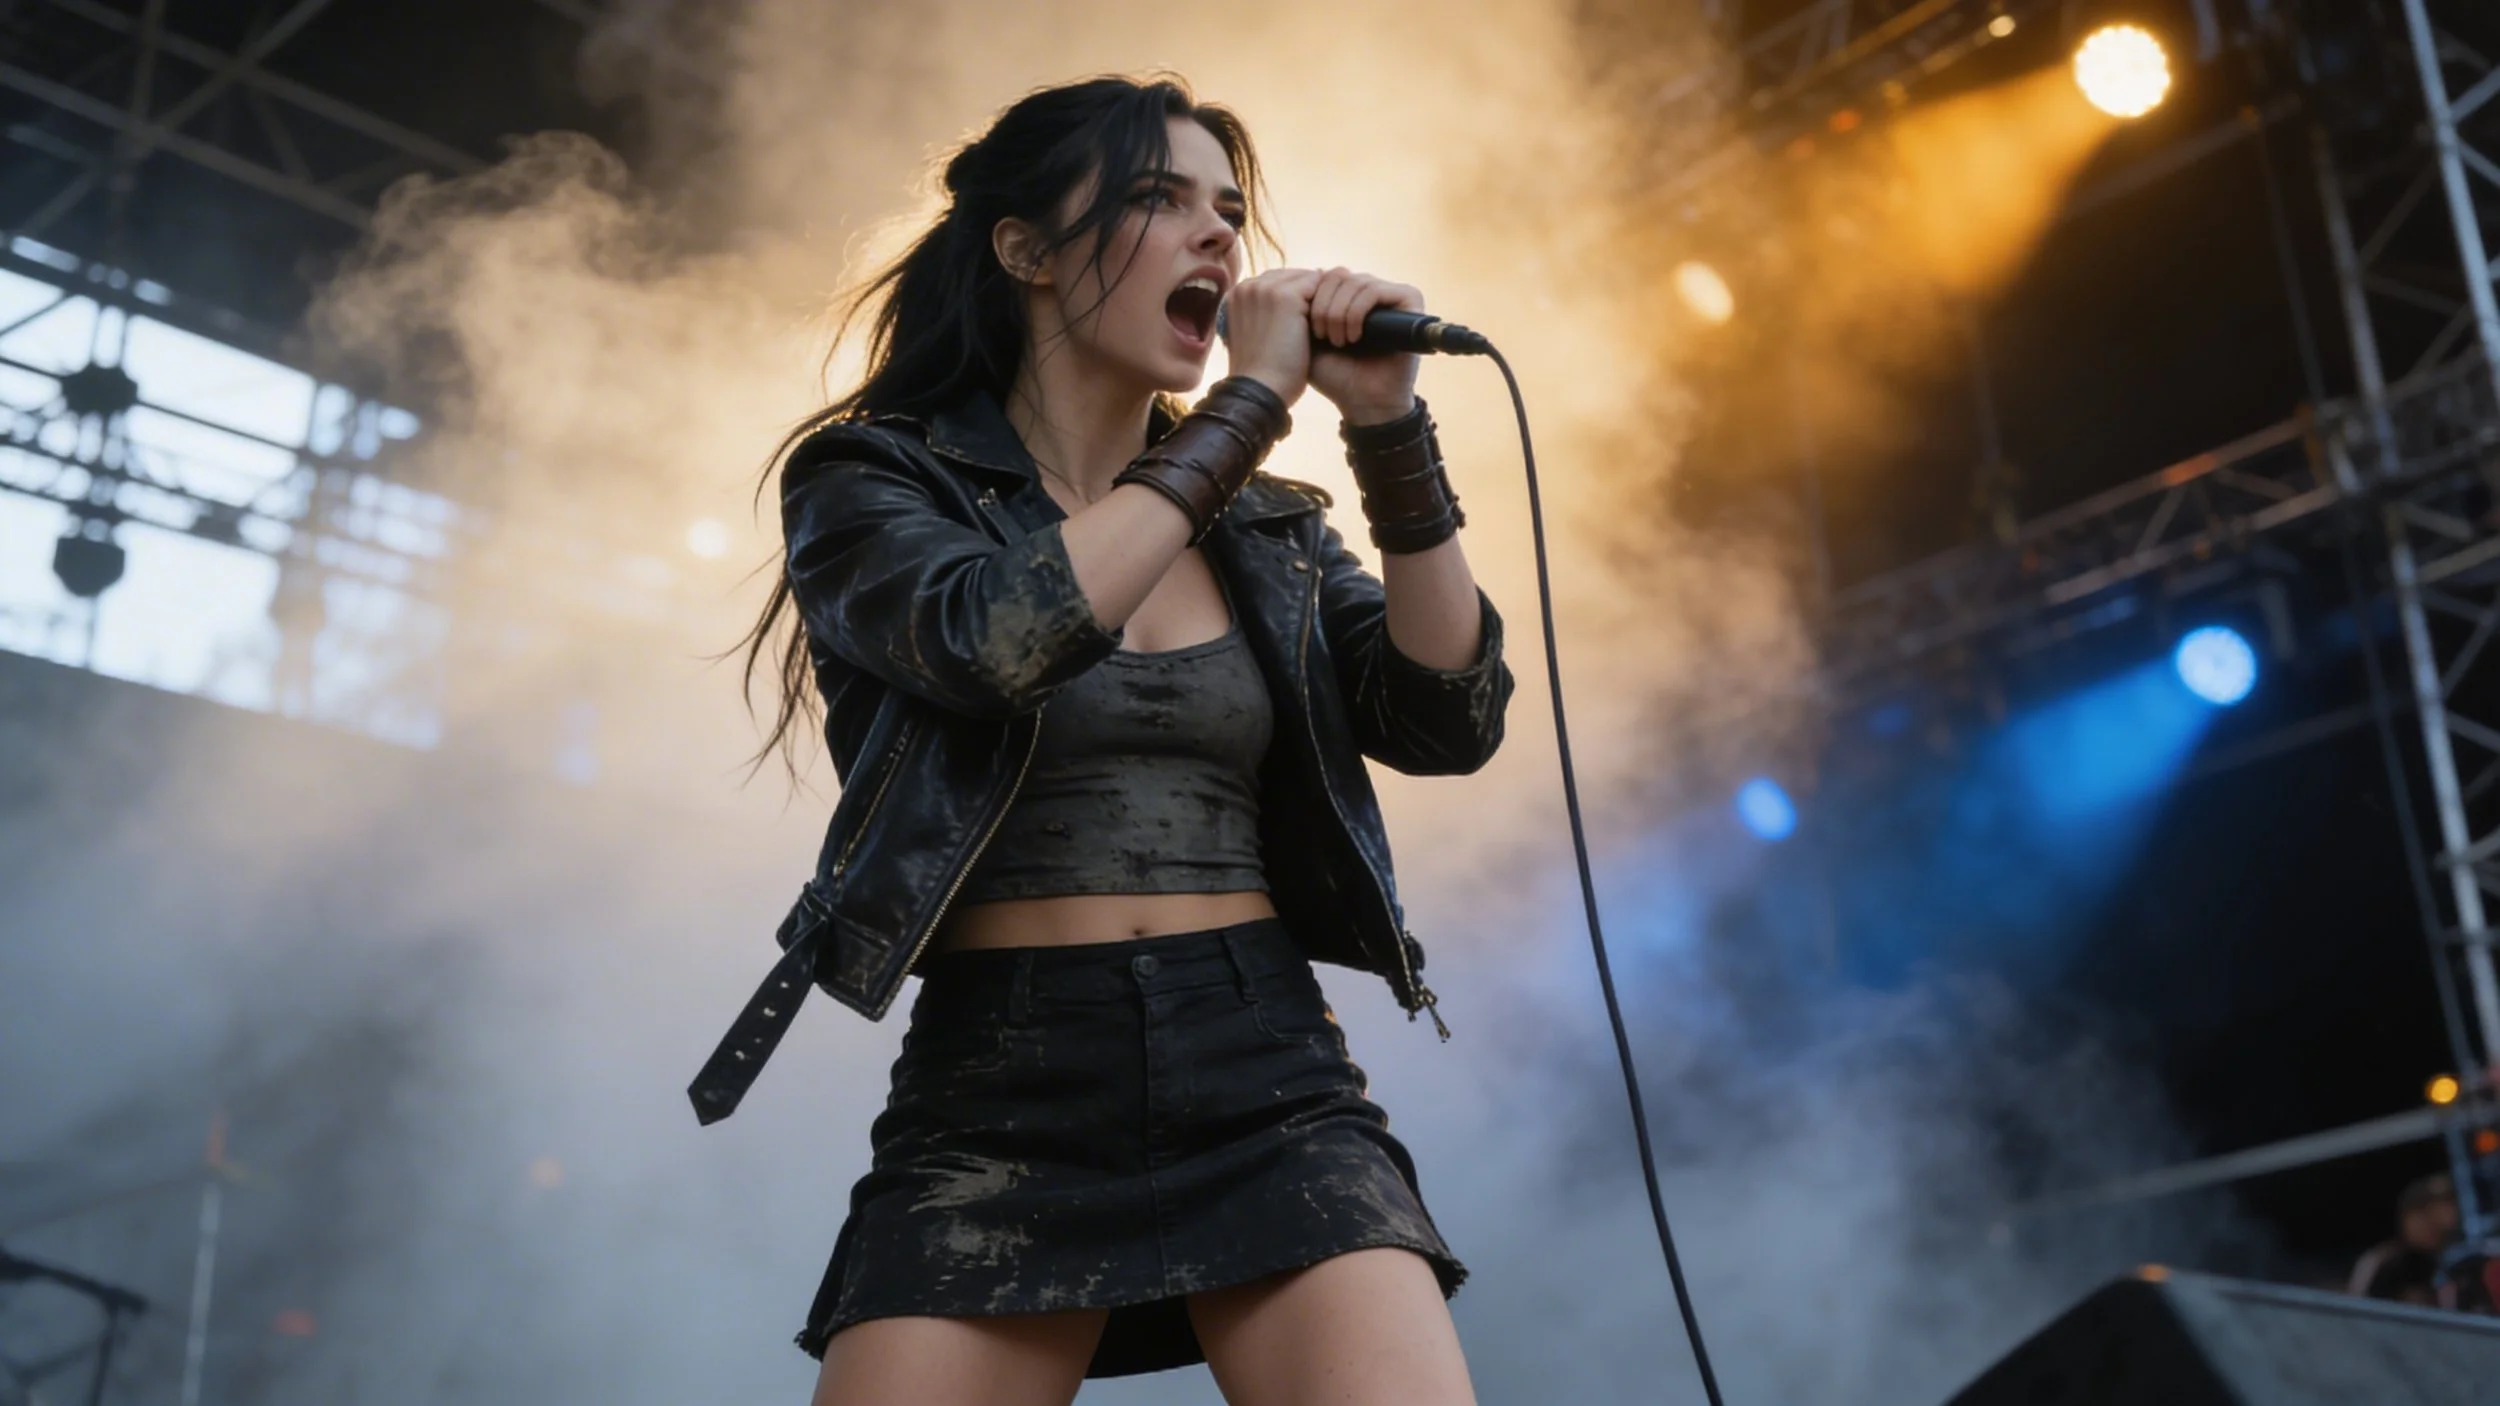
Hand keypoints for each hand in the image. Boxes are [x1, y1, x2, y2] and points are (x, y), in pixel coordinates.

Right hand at [1221, 268, 1319, 406]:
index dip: (1298, 300)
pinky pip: (1319, 286)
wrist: (1260, 391)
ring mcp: (1265, 288)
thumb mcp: (1259, 336)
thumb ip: (1271, 313)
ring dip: (1319, 300)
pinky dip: (1326, 306)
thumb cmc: (1262, 374)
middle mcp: (1247, 285)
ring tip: (1324, 328)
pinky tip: (1325, 331)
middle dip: (1309, 296)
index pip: (1279, 281)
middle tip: (1321, 325)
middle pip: (1294, 276)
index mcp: (1237, 295)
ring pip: (1308, 280)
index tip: (1307, 323)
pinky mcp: (1285, 296)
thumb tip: (1301, 300)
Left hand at [1306, 268, 1421, 425]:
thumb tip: (1310, 272)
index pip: (1327, 276)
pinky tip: (1353, 336)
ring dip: (1339, 312)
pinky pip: (1374, 290)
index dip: (1312, 297)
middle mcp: (1374, 292)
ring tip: (1338, 341)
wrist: (1364, 403)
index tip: (1307, 329)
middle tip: (1321, 335)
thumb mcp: (1310, 338)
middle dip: (1324, 305)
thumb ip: (1306, 307)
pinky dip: (1357, 311)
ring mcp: (1393, 295)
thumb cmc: (1336, 375)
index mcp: (1352, 297)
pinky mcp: (1410, 301)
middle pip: (1339, 275)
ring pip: (1355, 281)